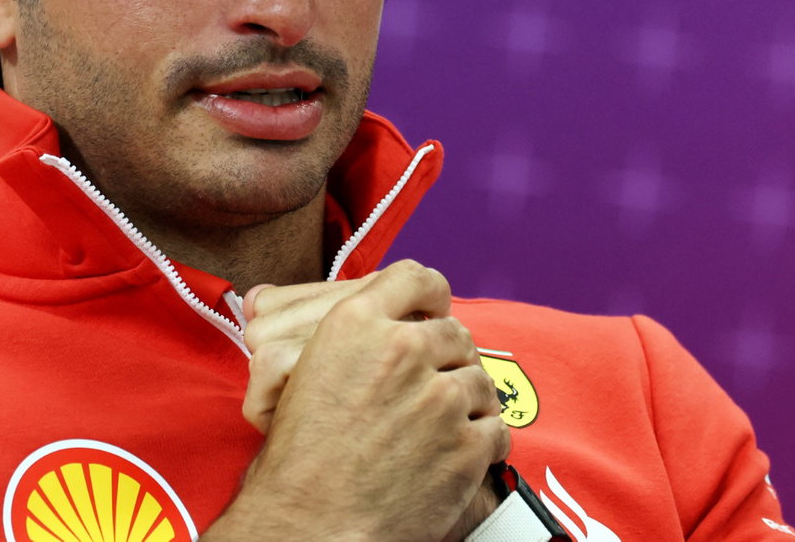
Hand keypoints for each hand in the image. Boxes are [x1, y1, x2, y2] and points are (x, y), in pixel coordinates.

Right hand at [209, 260, 508, 540]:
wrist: (308, 524)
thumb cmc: (298, 457)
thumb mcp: (302, 371)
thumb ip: (350, 336)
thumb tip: (381, 320)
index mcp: (354, 322)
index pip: (417, 278)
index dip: (431, 297)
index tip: (433, 313)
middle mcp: (401, 349)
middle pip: (454, 333)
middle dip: (449, 359)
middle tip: (435, 386)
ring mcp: (439, 397)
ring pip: (479, 380)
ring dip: (468, 403)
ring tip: (445, 427)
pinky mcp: (465, 444)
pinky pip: (496, 429)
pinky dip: (484, 443)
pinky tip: (460, 454)